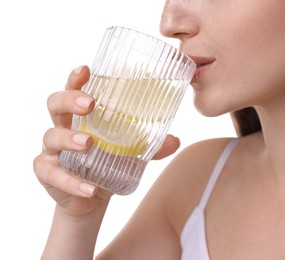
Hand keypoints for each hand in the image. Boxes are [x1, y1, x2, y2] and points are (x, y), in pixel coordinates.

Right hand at [33, 65, 180, 216]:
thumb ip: (150, 147)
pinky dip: (72, 182)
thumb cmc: (107, 165)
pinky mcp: (47, 174)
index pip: (73, 90)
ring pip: (51, 137)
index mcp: (81, 117)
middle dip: (70, 100)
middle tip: (90, 104)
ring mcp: (52, 151)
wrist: (91, 197)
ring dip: (69, 138)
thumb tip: (175, 140)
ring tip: (87, 143)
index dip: (76, 78)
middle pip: (55, 104)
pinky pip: (53, 174)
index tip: (86, 68)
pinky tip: (90, 188)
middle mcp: (62, 127)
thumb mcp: (129, 154)